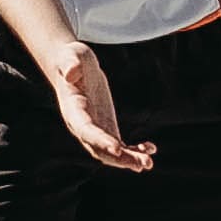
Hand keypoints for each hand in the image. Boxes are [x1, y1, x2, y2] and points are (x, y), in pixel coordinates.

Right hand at [39, 38, 152, 172]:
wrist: (72, 66)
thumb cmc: (72, 59)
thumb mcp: (72, 56)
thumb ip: (70, 64)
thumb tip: (70, 73)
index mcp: (73, 111)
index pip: (86, 130)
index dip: (101, 141)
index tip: (117, 149)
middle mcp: (82, 127)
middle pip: (99, 149)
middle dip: (120, 159)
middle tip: (143, 163)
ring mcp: (95, 130)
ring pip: (110, 153)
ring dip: (129, 160)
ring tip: (148, 163)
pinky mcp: (106, 128)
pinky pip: (119, 146)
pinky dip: (134, 150)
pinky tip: (150, 148)